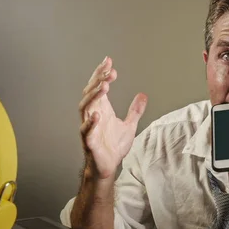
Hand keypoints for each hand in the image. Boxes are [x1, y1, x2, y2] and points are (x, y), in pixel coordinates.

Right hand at [79, 56, 146, 179]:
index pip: (99, 87)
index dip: (101, 73)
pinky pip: (86, 131)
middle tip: (109, 72)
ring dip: (94, 96)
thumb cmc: (114, 146)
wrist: (108, 167)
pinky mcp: (89, 142)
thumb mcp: (129, 125)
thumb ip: (135, 110)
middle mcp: (93, 115)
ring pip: (85, 108)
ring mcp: (89, 128)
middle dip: (99, 81)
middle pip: (91, 93)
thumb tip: (143, 95)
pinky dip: (90, 123)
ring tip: (104, 86)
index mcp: (101, 109)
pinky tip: (96, 115)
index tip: (108, 61)